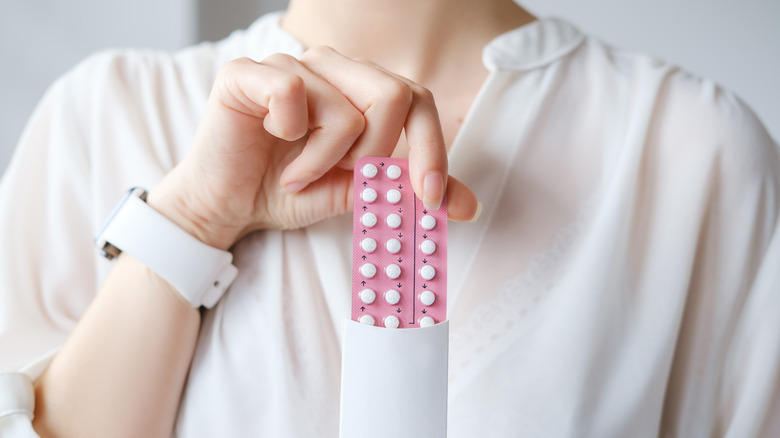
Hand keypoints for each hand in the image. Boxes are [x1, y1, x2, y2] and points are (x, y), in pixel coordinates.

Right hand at [149, 47, 479, 249]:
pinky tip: (273, 144)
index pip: (419, 101)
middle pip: (394, 95)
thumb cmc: (291, 191)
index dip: (432, 149)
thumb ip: (407, 191)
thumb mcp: (360, 194)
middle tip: (347, 178)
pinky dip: (292, 138)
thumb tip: (468, 206)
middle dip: (377, 155)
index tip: (432, 197)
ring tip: (300, 174)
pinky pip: (293, 92)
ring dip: (326, 160)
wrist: (228, 206)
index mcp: (362, 89)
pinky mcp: (248, 73)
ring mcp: (291, 64)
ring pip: (347, 108)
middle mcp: (332, 68)